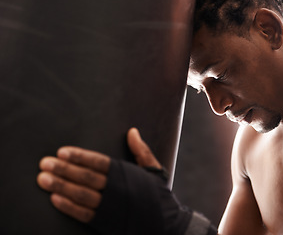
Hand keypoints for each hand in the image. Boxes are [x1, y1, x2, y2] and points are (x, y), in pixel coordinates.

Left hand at [37, 127, 160, 222]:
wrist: (166, 224)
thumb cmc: (158, 195)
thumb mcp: (153, 169)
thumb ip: (141, 150)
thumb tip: (132, 131)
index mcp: (125, 173)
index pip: (98, 162)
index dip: (79, 156)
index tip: (62, 152)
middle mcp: (116, 189)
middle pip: (85, 177)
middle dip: (63, 169)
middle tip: (44, 164)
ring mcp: (110, 206)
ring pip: (81, 194)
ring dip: (60, 186)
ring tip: (43, 179)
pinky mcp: (106, 222)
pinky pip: (84, 214)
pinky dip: (68, 207)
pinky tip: (54, 199)